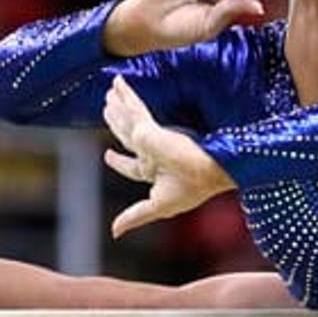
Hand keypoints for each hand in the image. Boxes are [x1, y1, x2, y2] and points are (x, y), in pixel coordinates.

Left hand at [102, 76, 234, 238]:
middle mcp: (153, 154)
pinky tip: (118, 83)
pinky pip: (135, 110)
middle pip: (128, 136)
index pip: (132, 166)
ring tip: (108, 93)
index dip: (118, 162)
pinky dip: (127, 97)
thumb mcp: (160, 207)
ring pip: (130, 119)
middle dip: (117, 123)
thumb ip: (135, 216)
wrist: (210, 169)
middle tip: (107, 108)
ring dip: (119, 105)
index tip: (108, 155)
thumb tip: (114, 232)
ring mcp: (153, 139)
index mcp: (155, 173)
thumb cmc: (193, 189)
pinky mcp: (152, 128)